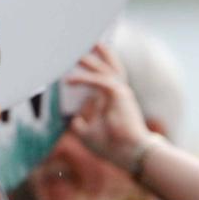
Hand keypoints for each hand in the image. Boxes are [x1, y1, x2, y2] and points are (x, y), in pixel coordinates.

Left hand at [65, 43, 150, 166]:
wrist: (130, 154)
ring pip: (105, 69)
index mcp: (114, 100)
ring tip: (77, 52)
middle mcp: (119, 93)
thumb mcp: (89, 135)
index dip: (94, 69)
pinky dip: (84, 79)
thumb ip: (80, 126)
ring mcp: (121, 92)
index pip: (104, 79)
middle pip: (109, 67)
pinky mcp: (119, 94)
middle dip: (98, 54)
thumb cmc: (112, 146)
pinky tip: (69, 81)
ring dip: (91, 59)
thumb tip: (73, 120)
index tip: (81, 60)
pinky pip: (99, 80)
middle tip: (83, 45)